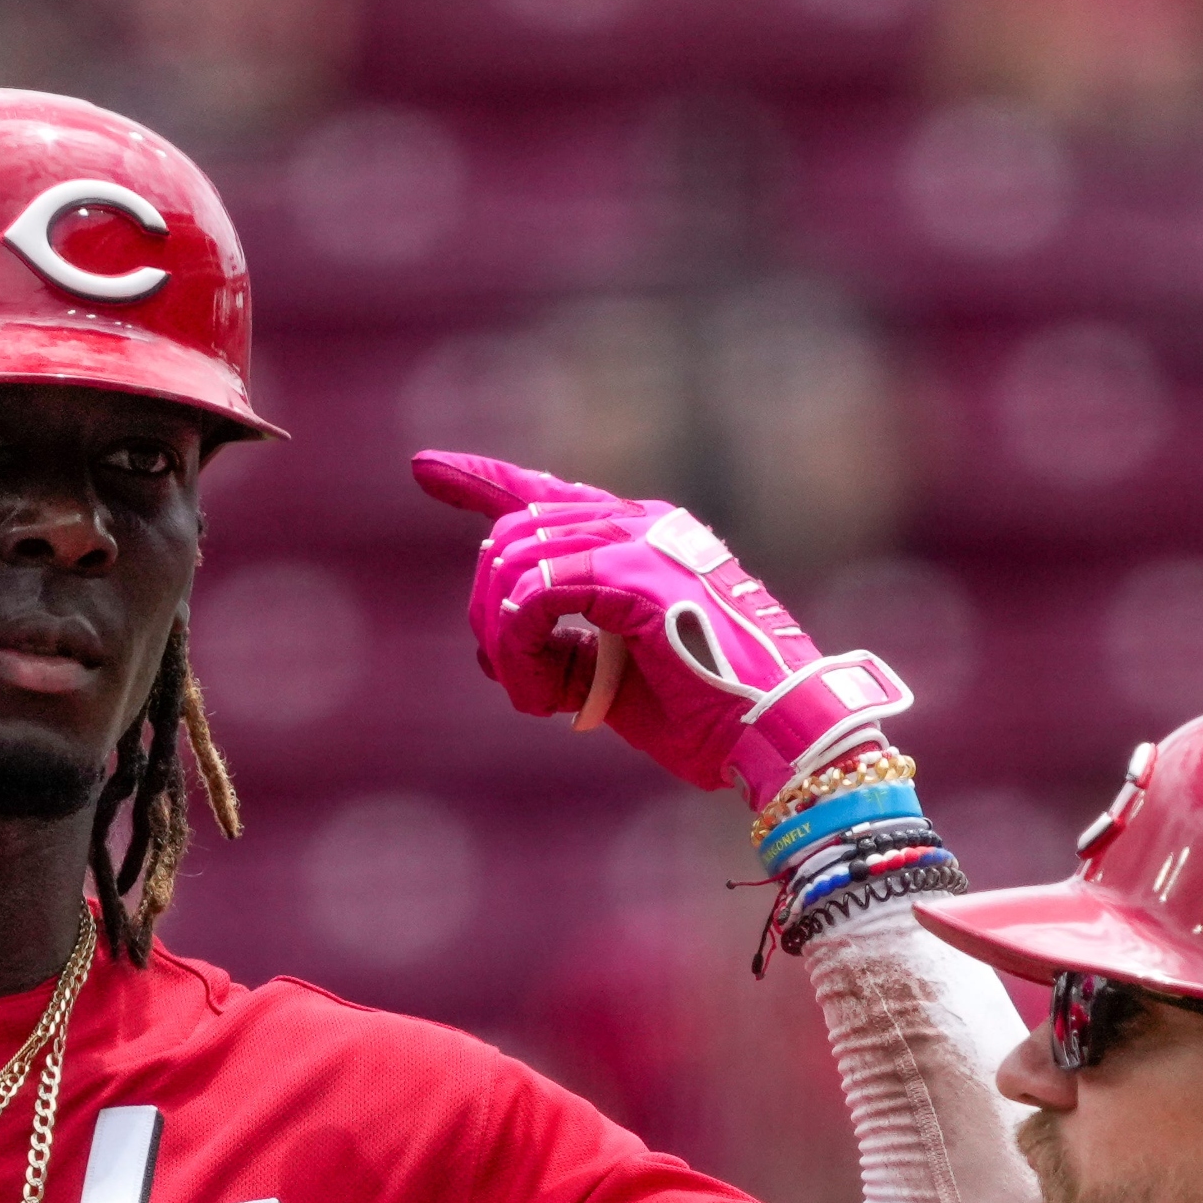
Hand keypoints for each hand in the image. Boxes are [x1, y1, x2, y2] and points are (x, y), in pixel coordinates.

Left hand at [412, 452, 909, 809]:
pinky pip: (533, 597)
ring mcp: (641, 543)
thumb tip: (492, 649)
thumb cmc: (708, 713)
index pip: (545, 493)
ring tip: (535, 699)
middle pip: (511, 536)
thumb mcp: (615, 674)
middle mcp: (641, 524)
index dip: (480, 478)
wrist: (777, 734)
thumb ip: (563, 645)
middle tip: (517, 682)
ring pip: (512, 564)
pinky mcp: (636, 578)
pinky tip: (541, 698)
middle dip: (489, 612)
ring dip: (504, 644)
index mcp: (643, 535)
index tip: (424, 468)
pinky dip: (519, 652)